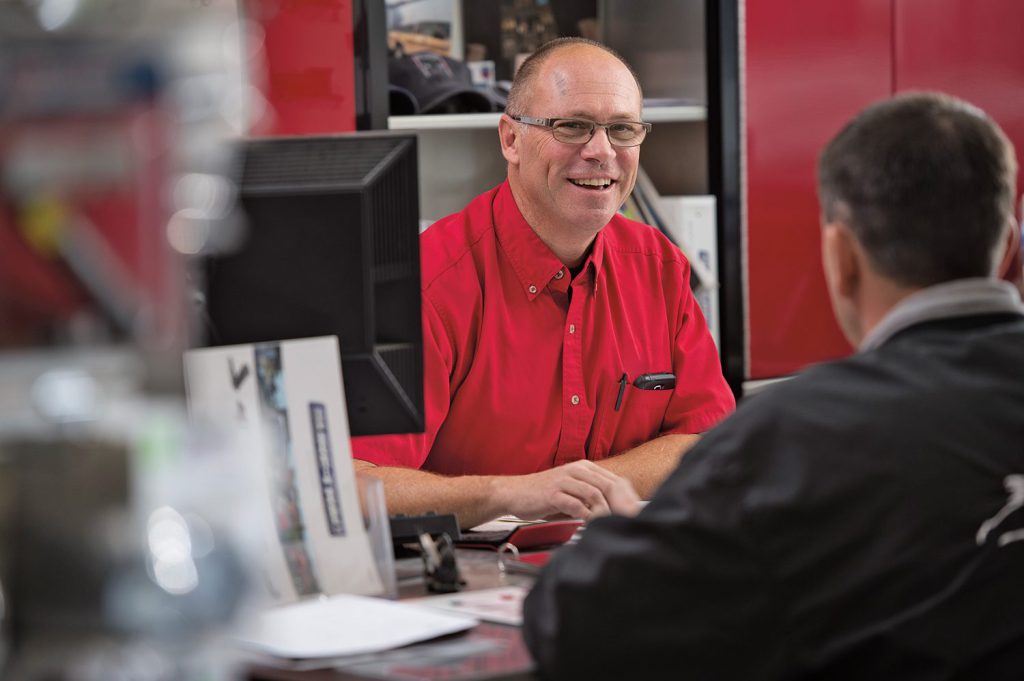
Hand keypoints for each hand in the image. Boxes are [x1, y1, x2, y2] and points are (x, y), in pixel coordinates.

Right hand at [495, 460, 640, 520]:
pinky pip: (575, 504)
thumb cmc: (543, 495)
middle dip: (621, 506)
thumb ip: (591, 498)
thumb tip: (616, 512)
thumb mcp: (571, 492)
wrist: (514, 493)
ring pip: (594, 493)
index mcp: (584, 468)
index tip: (635, 515)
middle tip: (629, 522)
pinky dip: (586, 515)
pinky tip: (590, 525)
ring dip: (605, 511)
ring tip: (610, 525)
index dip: (628, 498)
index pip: (614, 481)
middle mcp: (576, 470)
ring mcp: (564, 480)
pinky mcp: (553, 493)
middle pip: (608, 486)